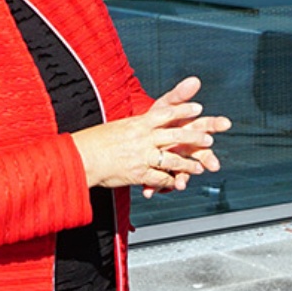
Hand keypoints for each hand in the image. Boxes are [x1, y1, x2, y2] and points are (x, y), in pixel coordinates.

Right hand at [71, 76, 230, 195]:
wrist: (81, 157)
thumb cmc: (96, 140)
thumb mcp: (119, 125)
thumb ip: (138, 123)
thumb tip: (148, 120)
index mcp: (138, 123)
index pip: (166, 113)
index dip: (183, 110)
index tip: (198, 108)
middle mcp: (142, 138)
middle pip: (175, 136)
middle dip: (195, 138)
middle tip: (209, 140)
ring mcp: (141, 156)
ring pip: (172, 160)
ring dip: (188, 164)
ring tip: (200, 167)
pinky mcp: (138, 173)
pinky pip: (160, 178)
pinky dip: (170, 181)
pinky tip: (177, 183)